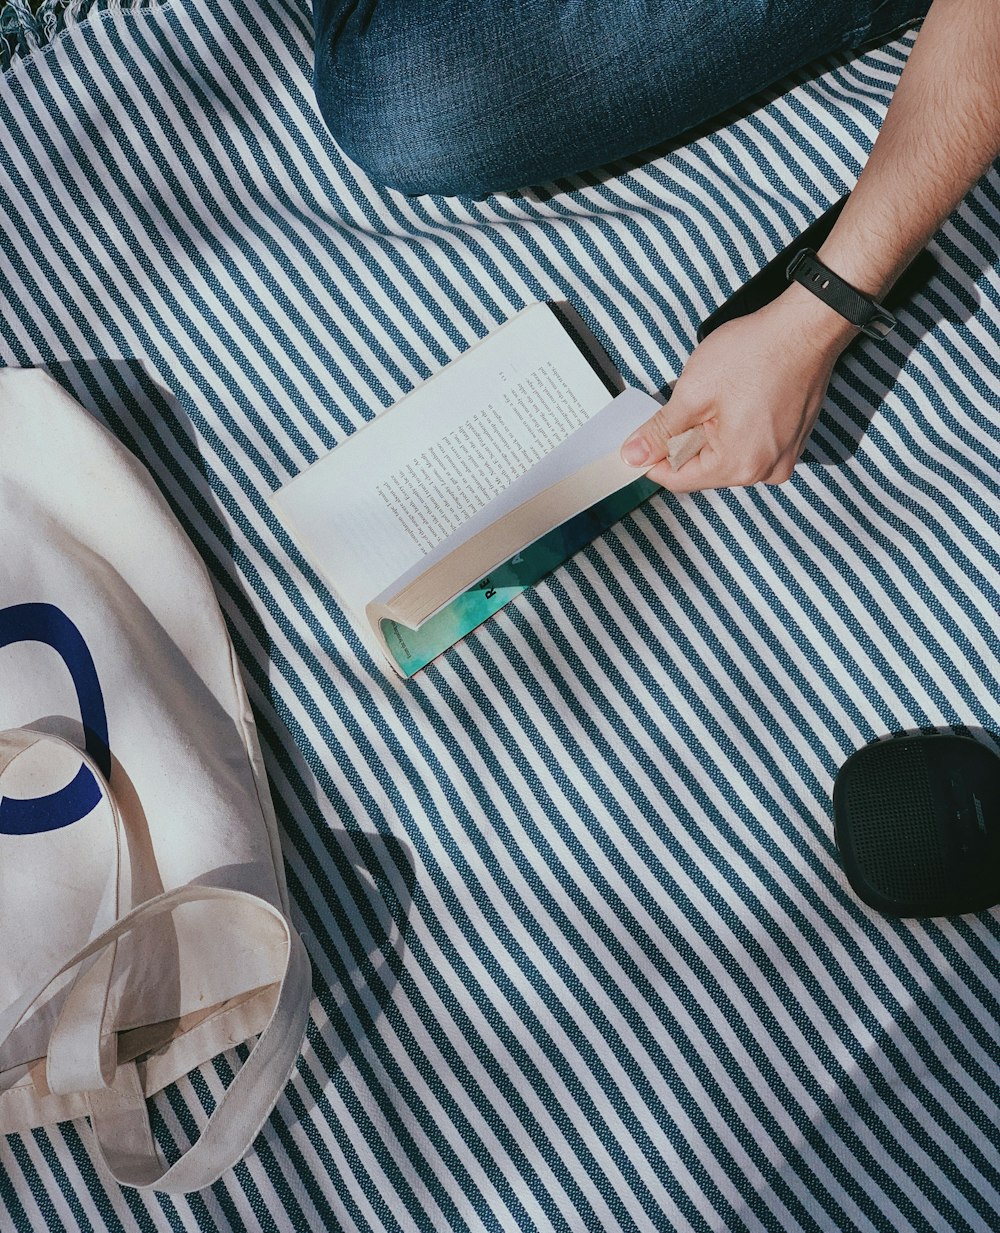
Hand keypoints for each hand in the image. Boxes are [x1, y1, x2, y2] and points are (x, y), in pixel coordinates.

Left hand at [621, 285, 858, 492]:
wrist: (805, 328)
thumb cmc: (757, 353)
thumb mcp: (693, 392)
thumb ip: (660, 432)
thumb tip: (634, 456)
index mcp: (740, 466)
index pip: (678, 480)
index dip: (653, 459)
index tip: (640, 440)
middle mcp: (766, 472)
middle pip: (702, 469)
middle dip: (686, 441)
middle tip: (689, 402)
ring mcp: (782, 458)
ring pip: (724, 457)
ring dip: (710, 433)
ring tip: (720, 397)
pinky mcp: (790, 443)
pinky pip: (748, 446)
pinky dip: (733, 428)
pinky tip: (738, 399)